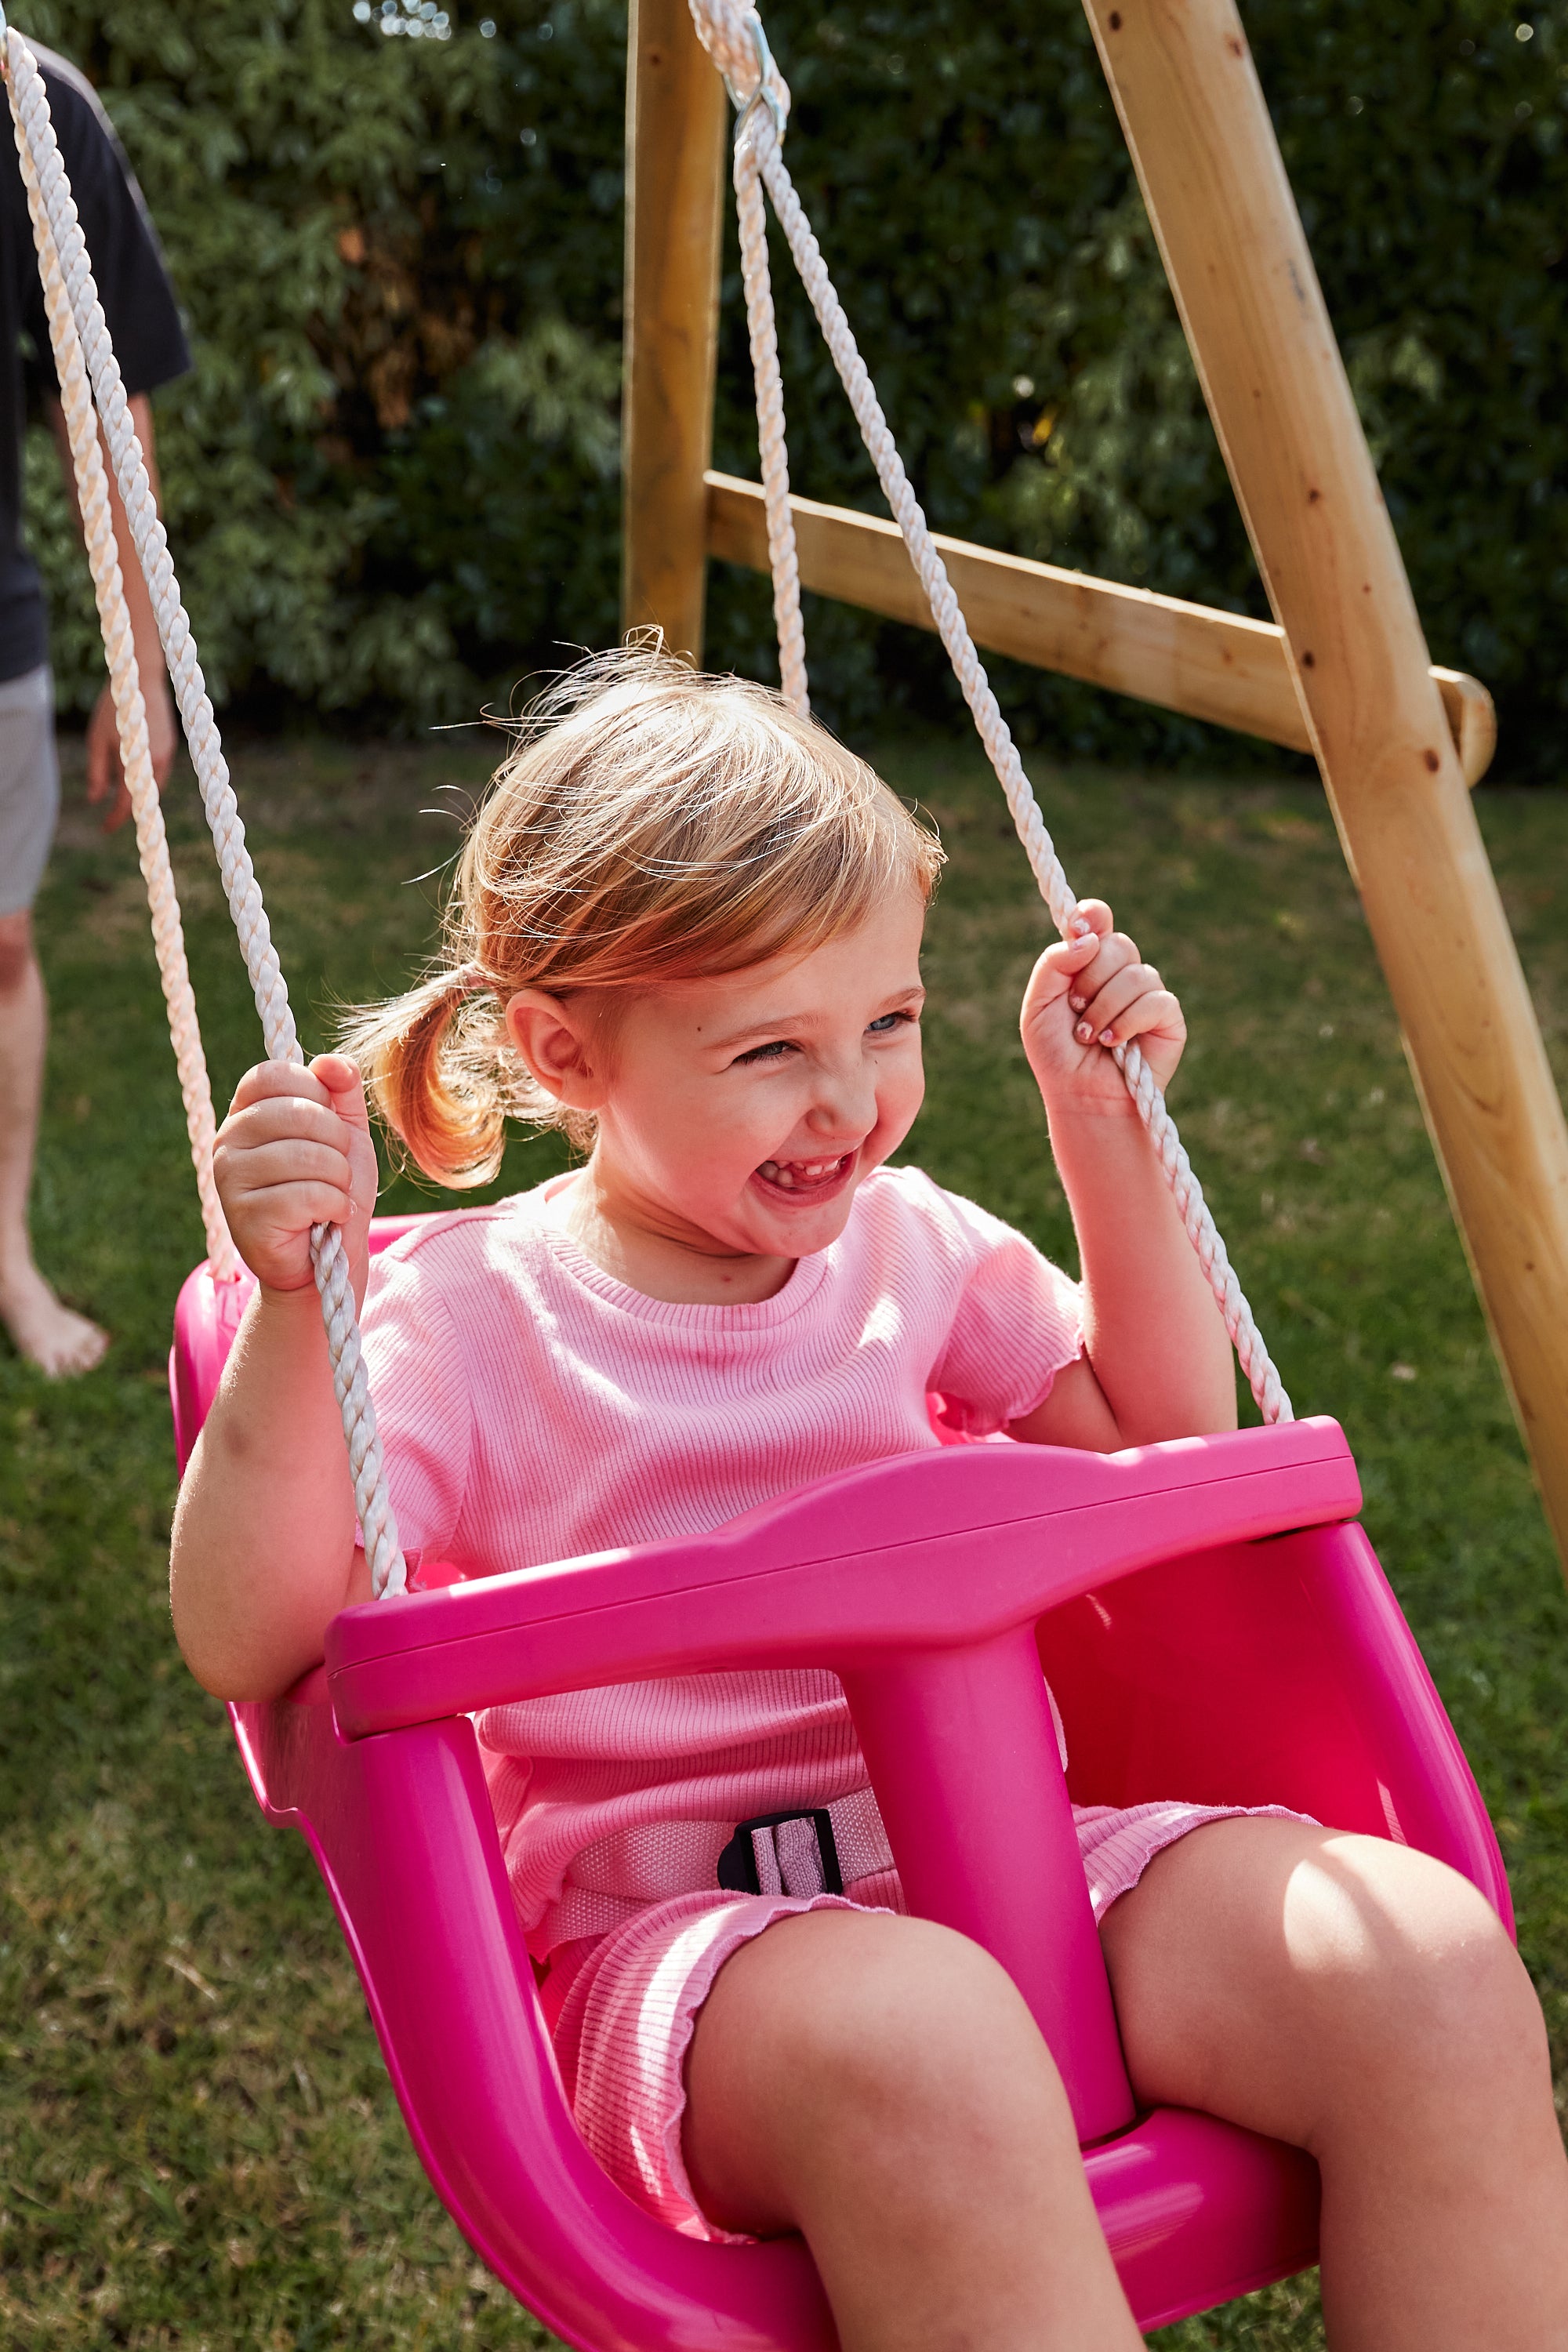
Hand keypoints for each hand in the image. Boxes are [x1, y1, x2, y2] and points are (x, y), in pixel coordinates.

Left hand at [85, 672, 177, 832]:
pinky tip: (135, 768)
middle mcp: (158, 763)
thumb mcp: (97, 740)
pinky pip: (160, 769)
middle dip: (129, 806)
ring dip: (139, 791)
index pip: (127, 803)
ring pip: (154, 784)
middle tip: (111, 815)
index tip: (103, 829)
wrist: (142, 677)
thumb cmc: (115, 707)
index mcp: (137, 763)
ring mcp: (168, 753)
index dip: (115, 819)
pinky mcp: (171, 744)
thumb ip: (96, 772)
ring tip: (121, 791)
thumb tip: (94, 799)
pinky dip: (147, 775)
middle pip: (144, 796)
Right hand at [213, 1056, 377, 1296]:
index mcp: (246, 1113)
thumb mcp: (345, 1133)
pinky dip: (334, 1206)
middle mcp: (227, 1140)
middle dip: (337, 1143)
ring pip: (307, 1155)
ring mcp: (229, 1179)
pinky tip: (328, 1218)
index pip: (273, 1074)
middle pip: (298, 1113)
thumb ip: (342, 1092)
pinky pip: (307, 1194)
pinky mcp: (243, 1217)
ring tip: (332, 1196)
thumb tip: (333, 1062)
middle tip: (337, 1170)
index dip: (314, 1092)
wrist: (326, 1262)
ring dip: (339, 1179)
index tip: (328, 1123)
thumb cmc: (331, 1191)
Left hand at [1020, 899, 1185, 1114]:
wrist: (1081, 1097)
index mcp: (1088, 963)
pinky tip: (1113, 1043)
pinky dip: (1128, 1022)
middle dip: (1090, 978)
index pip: (1099, 920)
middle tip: (1075, 1009)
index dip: (1093, 916)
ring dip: (1104, 1008)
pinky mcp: (1168, 1017)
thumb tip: (1090, 938)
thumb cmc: (1058, 1055)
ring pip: (1136, 974)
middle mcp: (1119, 973)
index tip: (1080, 929)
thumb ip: (1053, 964)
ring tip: (1090, 1036)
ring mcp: (1146, 993)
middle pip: (1117, 944)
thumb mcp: (1038, 1007)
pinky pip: (1155, 1001)